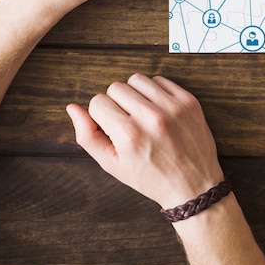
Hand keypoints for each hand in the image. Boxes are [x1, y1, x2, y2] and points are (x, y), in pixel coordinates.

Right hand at [66, 74, 224, 209]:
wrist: (192, 184)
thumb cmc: (150, 177)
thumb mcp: (112, 165)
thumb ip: (88, 136)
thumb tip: (72, 107)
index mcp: (129, 134)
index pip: (98, 101)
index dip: (100, 115)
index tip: (112, 128)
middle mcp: (151, 117)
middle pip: (116, 87)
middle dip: (116, 103)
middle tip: (127, 122)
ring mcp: (173, 107)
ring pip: (137, 79)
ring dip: (134, 93)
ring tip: (141, 113)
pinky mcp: (189, 101)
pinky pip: (161, 80)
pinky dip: (155, 91)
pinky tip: (157, 109)